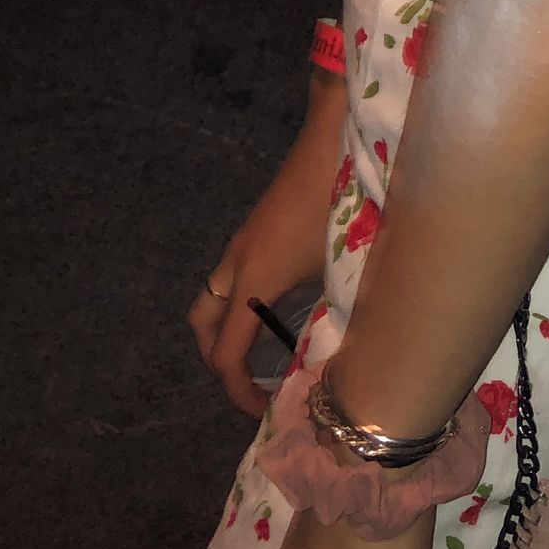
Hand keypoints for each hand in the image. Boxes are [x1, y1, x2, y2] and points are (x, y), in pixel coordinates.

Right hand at [192, 74, 346, 417]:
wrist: (333, 136)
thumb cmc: (341, 201)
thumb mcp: (344, 268)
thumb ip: (336, 317)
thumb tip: (342, 363)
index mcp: (253, 281)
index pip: (226, 356)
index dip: (237, 393)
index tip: (264, 411)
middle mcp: (235, 264)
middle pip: (204, 328)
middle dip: (219, 366)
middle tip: (256, 387)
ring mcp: (242, 244)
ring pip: (212, 300)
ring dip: (226, 333)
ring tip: (265, 357)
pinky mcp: (256, 230)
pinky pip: (231, 280)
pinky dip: (240, 307)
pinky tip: (280, 313)